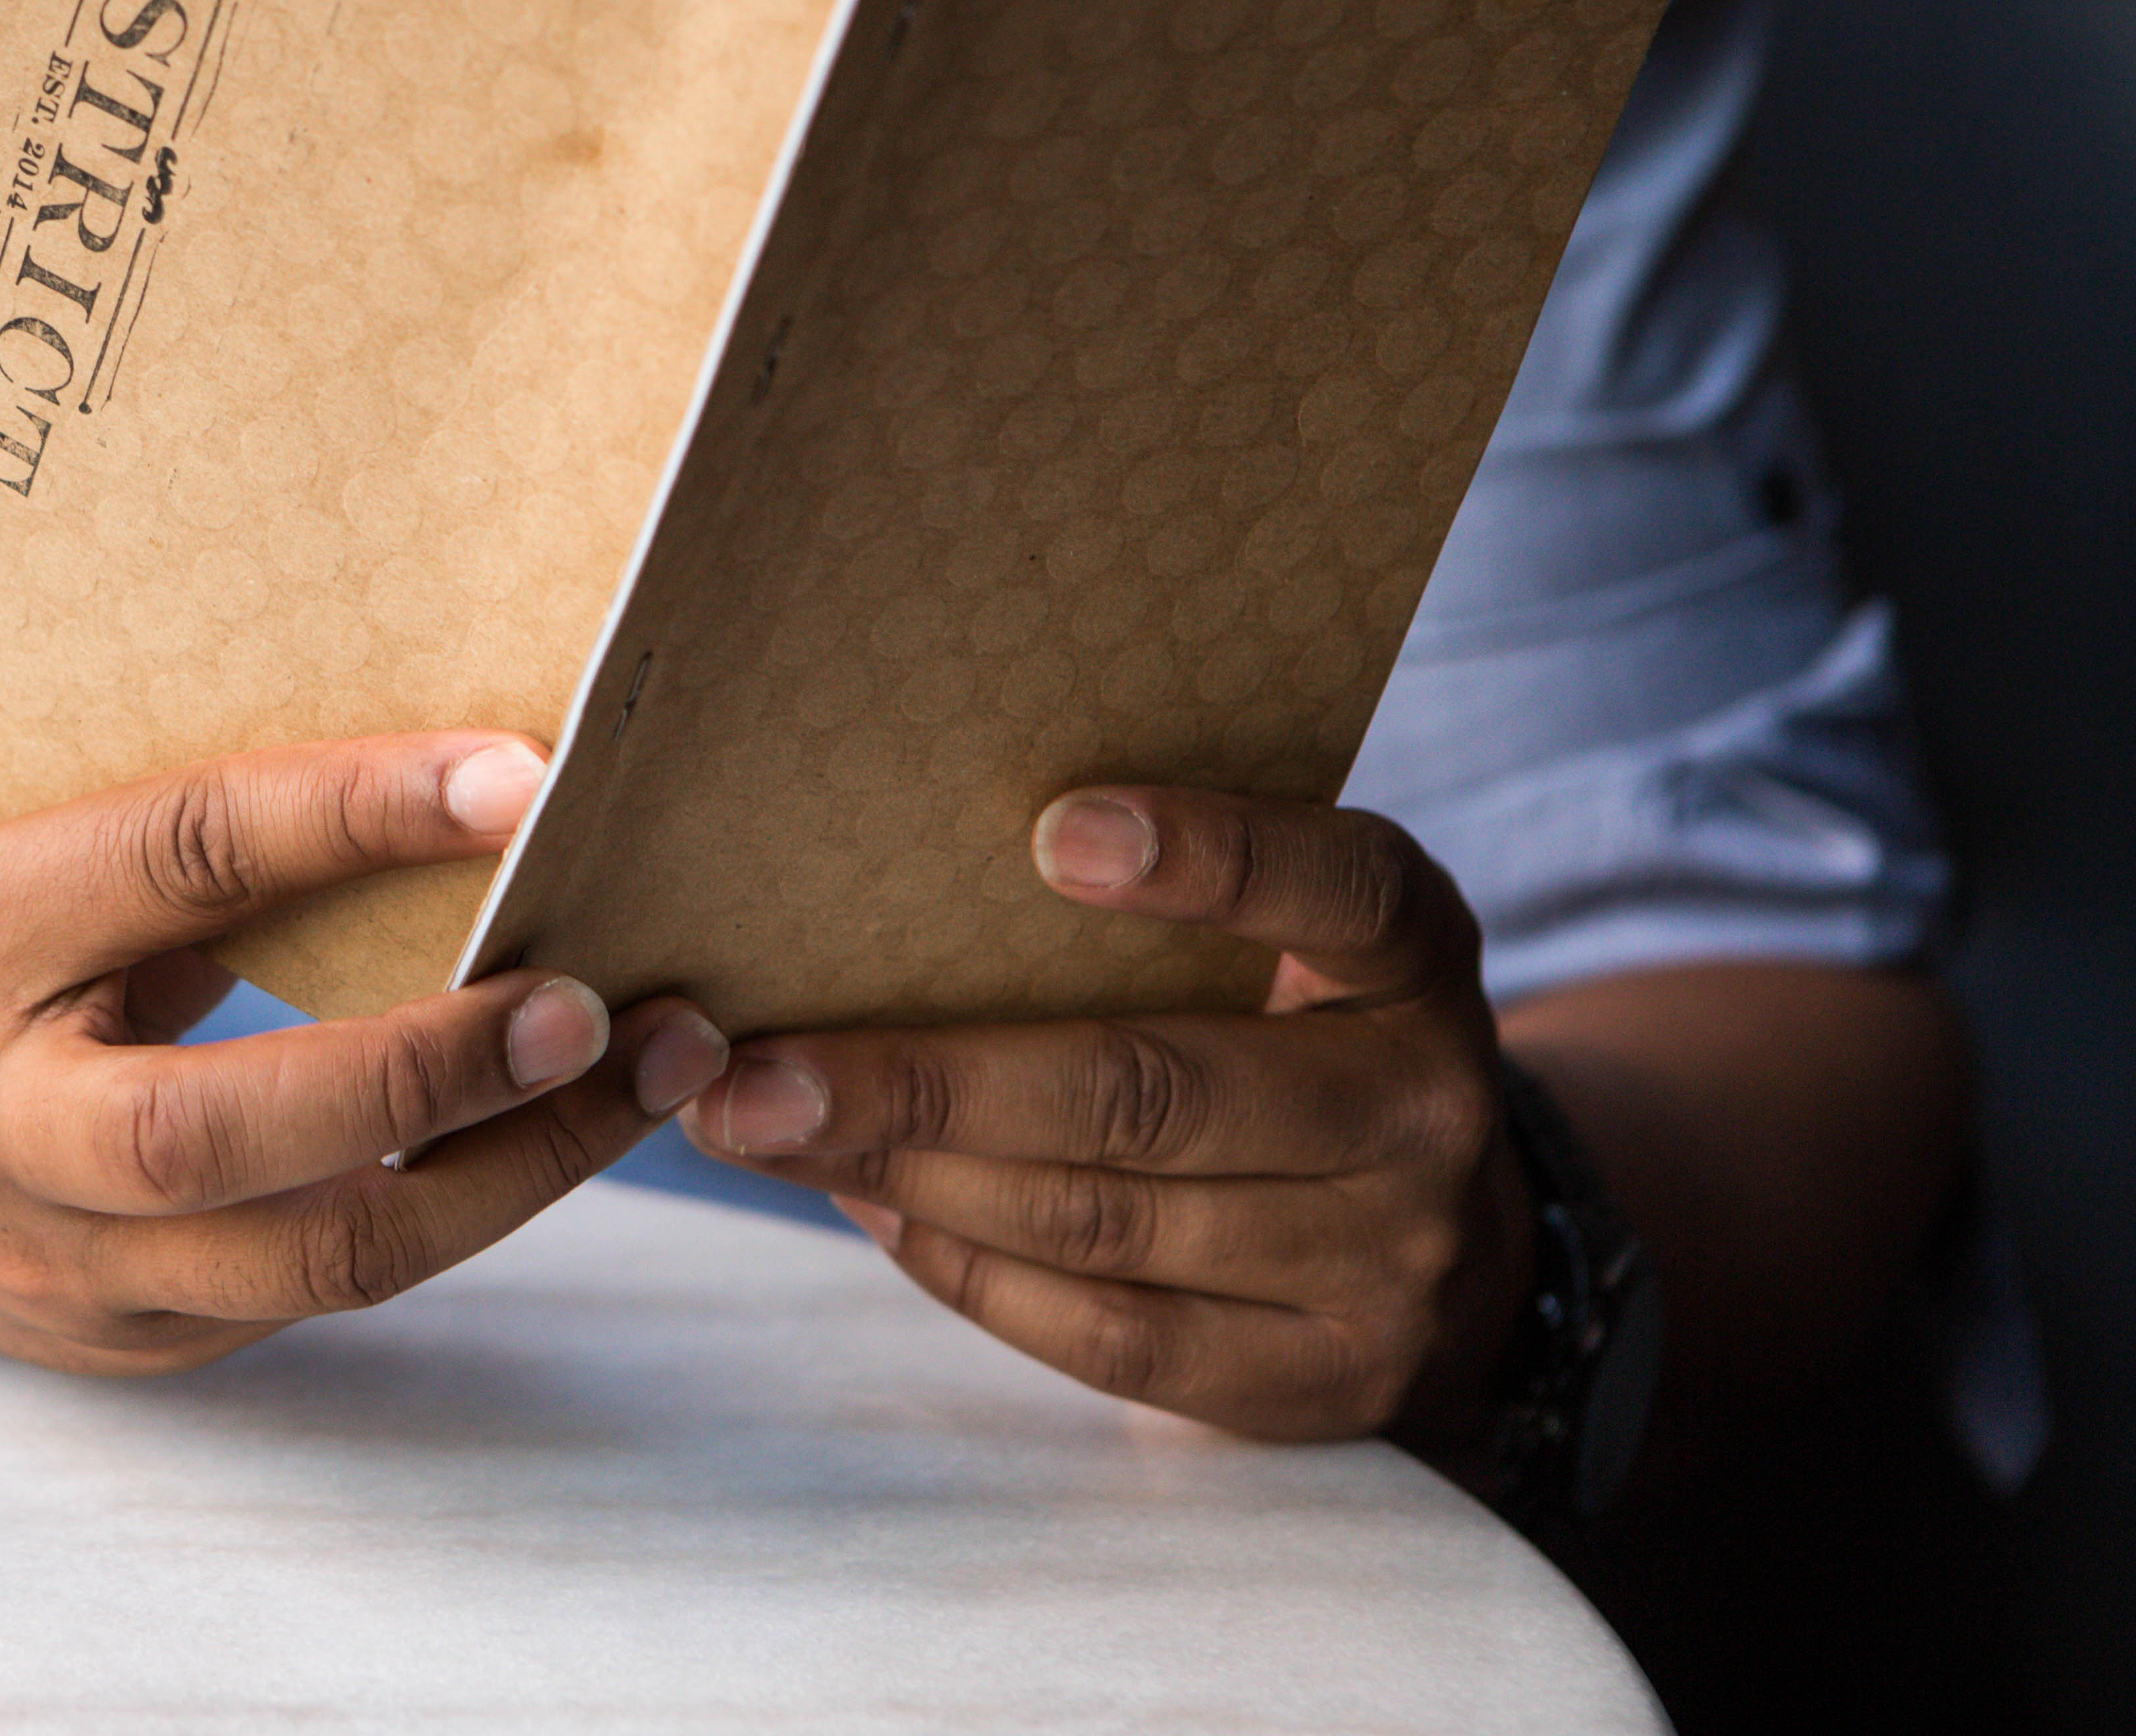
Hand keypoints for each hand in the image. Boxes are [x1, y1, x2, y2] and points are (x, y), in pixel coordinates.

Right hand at [0, 732, 733, 1373]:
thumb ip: (150, 777)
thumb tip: (405, 668)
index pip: (175, 862)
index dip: (352, 815)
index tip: (519, 775)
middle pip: (223, 1126)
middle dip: (434, 1066)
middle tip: (602, 998)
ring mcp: (54, 1256)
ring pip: (314, 1251)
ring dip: (510, 1171)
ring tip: (647, 1074)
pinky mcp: (129, 1340)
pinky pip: (322, 1289)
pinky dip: (458, 1210)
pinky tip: (553, 1135)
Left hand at [681, 787, 1530, 1446]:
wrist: (1457, 1241)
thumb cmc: (1303, 1031)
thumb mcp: (1290, 936)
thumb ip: (1168, 895)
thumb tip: (898, 871)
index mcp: (1411, 953)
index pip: (1336, 884)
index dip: (1210, 856)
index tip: (1054, 833)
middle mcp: (1419, 1106)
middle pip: (1152, 1092)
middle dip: (928, 1082)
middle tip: (758, 1063)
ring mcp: (1381, 1261)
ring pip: (1102, 1225)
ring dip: (907, 1178)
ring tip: (763, 1128)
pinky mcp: (1318, 1382)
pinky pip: (1109, 1335)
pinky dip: (962, 1267)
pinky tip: (862, 1207)